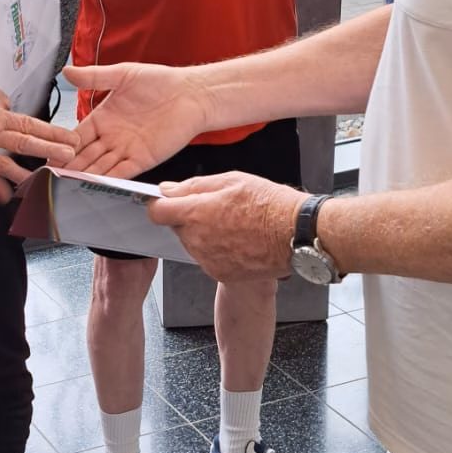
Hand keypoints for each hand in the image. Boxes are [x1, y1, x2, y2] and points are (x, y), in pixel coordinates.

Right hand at [0, 77, 73, 181]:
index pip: (3, 101)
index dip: (6, 110)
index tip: (8, 115)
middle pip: (28, 122)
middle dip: (53, 131)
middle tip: (72, 138)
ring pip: (25, 143)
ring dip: (49, 150)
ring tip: (67, 157)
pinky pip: (3, 167)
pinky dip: (19, 175)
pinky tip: (35, 181)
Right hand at [64, 60, 206, 177]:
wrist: (192, 94)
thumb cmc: (161, 81)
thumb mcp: (123, 74)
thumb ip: (94, 76)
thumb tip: (66, 71)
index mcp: (104, 117)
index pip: (77, 135)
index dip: (63, 144)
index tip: (48, 153)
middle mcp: (112, 136)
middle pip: (85, 155)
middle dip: (69, 165)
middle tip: (52, 174)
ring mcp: (127, 150)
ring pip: (100, 166)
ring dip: (84, 175)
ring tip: (66, 183)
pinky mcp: (143, 159)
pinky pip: (122, 172)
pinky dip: (108, 179)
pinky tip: (93, 184)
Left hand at [147, 173, 300, 280]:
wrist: (293, 235)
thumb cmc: (268, 205)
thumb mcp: (231, 180)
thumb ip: (193, 186)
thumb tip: (168, 189)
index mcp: (196, 213)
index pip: (157, 211)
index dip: (161, 204)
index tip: (167, 201)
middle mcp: (197, 239)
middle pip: (177, 227)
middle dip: (189, 217)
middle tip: (216, 209)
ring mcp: (207, 258)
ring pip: (192, 243)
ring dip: (202, 233)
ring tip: (232, 224)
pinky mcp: (218, 272)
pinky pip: (206, 258)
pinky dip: (216, 250)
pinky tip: (237, 239)